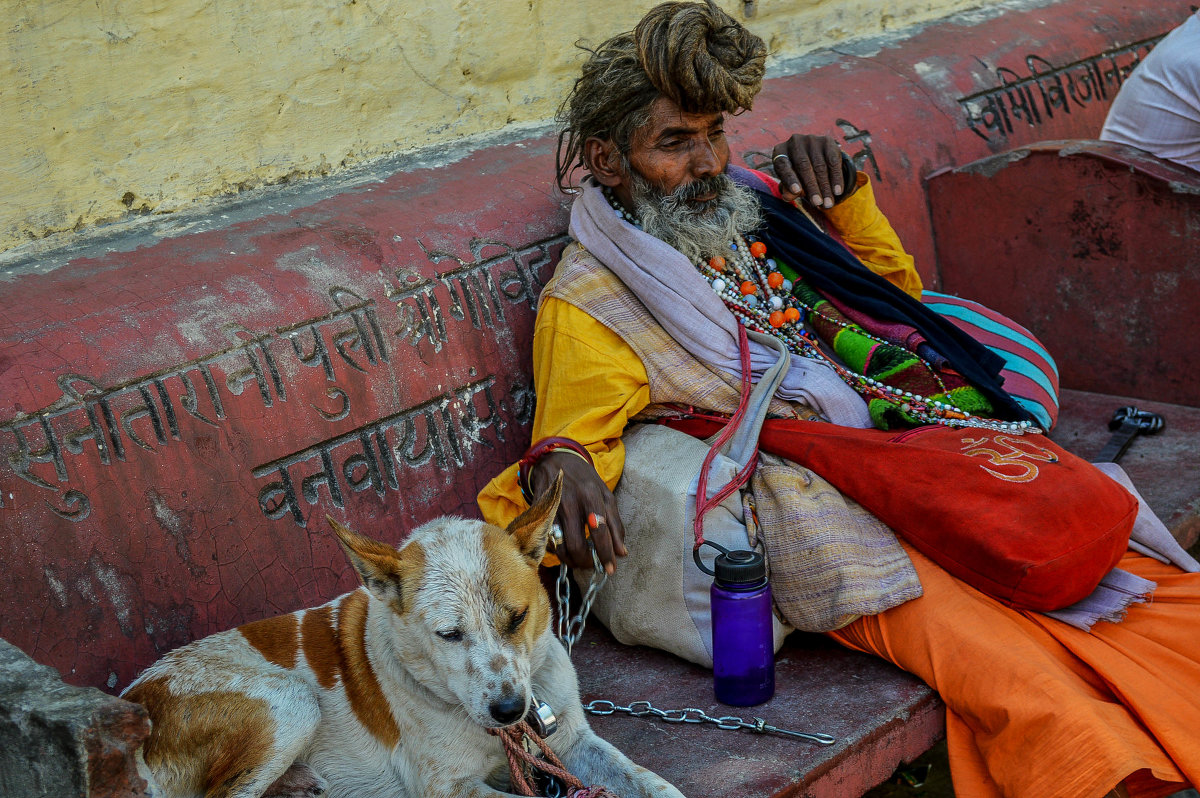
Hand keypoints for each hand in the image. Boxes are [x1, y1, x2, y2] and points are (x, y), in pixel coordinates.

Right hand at [528, 451, 626, 573]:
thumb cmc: (585, 480)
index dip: (605, 554)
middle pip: (576, 545)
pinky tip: (566, 548)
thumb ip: (615, 524)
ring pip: (559, 547)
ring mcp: (551, 509)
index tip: (610, 569)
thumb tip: (622, 552)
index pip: (599, 531)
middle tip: (592, 565)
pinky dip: (558, 551)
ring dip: (571, 561)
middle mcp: (569, 502)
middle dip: (585, 561)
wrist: (554, 459)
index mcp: (590, 495)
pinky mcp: (538, 514)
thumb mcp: (605, 495)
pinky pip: (548, 541)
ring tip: (580, 560)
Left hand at [772, 134, 855, 208]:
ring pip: (820, 166)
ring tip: (828, 203)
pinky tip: (837, 191)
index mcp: (780, 151)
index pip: (783, 166)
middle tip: (818, 203)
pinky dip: (836, 178)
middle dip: (812, 187)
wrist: (814, 156)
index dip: (790, 179)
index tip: (796, 192)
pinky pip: (833, 162)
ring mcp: (811, 139)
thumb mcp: (790, 182)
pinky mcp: (827, 141)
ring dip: (825, 187)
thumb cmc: (796, 173)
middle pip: (804, 166)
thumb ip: (788, 189)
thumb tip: (788, 196)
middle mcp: (794, 142)